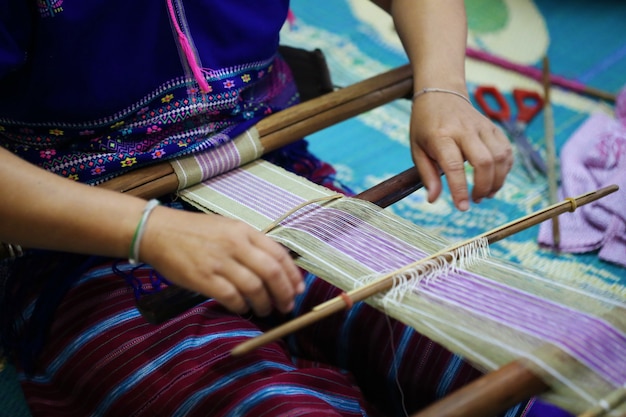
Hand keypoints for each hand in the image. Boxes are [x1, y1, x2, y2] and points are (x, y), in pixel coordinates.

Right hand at [140, 207, 303, 315]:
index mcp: (244, 231)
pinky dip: (242, 306)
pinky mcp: (204, 279)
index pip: (279, 254)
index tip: (298, 288)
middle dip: (284, 293)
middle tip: (287, 306)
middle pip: (272, 273)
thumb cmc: (194, 231)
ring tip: (266, 310)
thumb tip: (274, 267)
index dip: (292, 275)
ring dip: (265, 304)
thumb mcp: (227, 228)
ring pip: (255, 288)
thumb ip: (250, 244)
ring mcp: (220, 262)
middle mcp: (235, 245)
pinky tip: (243, 309)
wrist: (158, 232)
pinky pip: (232, 298)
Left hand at [409, 92, 512, 210]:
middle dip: (483, 186)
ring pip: (500, 156)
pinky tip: (495, 178)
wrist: (440, 93)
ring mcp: (481, 126)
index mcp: (441, 136)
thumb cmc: (425, 125)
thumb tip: (433, 200)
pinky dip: (505, 168)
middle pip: (484, 161)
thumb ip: (426, 175)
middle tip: (476, 200)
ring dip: (498, 180)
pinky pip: (506, 150)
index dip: (460, 189)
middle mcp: (464, 130)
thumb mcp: (416, 149)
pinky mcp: (493, 127)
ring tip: (487, 193)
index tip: (463, 207)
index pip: (454, 166)